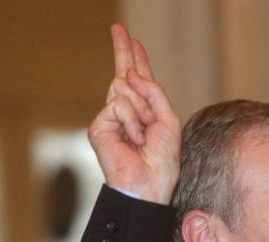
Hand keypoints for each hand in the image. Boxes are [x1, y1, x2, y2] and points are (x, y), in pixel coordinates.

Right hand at [88, 24, 180, 203]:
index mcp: (143, 113)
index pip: (138, 82)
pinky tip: (134, 140)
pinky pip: (119, 104)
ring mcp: (111, 120)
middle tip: (118, 28)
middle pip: (123, 75)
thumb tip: (129, 73)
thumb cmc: (162, 161)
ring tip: (144, 136)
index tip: (130, 39)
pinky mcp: (100, 127)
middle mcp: (125, 114)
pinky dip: (132, 121)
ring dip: (142, 111)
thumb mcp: (168, 121)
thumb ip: (154, 93)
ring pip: (125, 89)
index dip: (135, 60)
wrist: (150, 185)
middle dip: (124, 52)